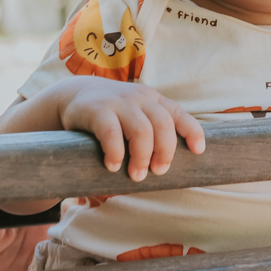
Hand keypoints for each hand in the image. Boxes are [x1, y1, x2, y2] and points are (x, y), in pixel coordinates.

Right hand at [58, 77, 205, 181]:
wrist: (73, 95)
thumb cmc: (110, 113)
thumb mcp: (134, 114)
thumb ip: (151, 129)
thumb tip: (166, 166)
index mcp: (153, 100)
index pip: (178, 113)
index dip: (192, 131)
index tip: (198, 151)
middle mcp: (139, 98)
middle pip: (163, 125)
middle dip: (165, 152)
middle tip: (158, 172)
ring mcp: (119, 102)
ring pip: (142, 130)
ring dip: (142, 157)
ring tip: (136, 174)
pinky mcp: (97, 110)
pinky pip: (112, 133)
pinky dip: (116, 153)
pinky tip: (113, 165)